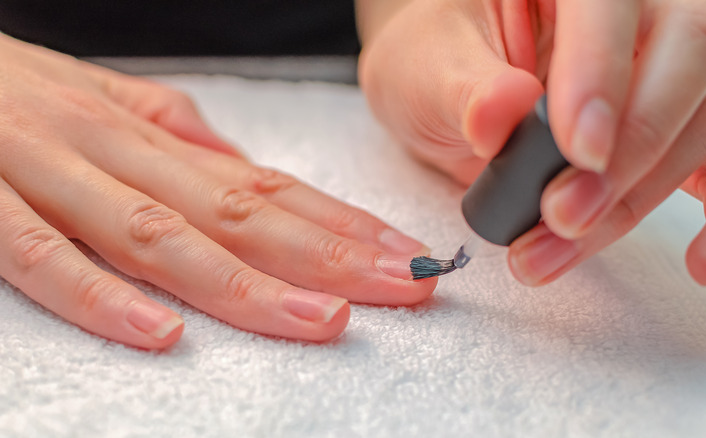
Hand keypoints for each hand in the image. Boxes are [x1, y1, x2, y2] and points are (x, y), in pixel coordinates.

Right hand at [0, 34, 434, 348]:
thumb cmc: (12, 87)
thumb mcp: (100, 99)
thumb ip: (170, 134)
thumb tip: (236, 166)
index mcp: (149, 134)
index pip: (266, 185)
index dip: (340, 223)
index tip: (403, 254)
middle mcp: (115, 151)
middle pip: (238, 212)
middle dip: (329, 256)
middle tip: (403, 287)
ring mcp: (48, 176)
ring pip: (161, 235)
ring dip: (245, 283)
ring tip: (320, 319)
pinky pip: (41, 257)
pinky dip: (100, 296)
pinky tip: (162, 333)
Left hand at [357, 0, 705, 285]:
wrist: (440, 90)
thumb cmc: (432, 61)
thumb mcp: (423, 66)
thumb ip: (461, 87)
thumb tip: (502, 112)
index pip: (610, 6)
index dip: (604, 75)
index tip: (578, 150)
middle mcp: (631, 15)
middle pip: (686, 57)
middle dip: (629, 152)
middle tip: (564, 212)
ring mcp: (657, 73)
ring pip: (696, 126)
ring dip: (631, 203)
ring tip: (552, 248)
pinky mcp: (663, 134)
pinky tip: (705, 261)